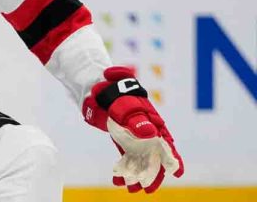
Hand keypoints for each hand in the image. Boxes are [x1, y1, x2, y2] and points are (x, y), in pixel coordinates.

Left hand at [82, 66, 183, 192]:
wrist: (103, 90)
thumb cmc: (118, 96)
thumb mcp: (126, 106)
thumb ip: (137, 120)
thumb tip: (150, 133)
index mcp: (154, 124)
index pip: (167, 144)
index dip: (173, 158)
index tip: (177, 172)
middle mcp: (148, 134)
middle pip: (155, 158)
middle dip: (153, 174)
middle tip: (148, 189)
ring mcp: (136, 139)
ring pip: (141, 161)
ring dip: (137, 175)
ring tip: (132, 189)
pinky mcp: (124, 142)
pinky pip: (126, 159)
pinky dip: (123, 169)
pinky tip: (117, 180)